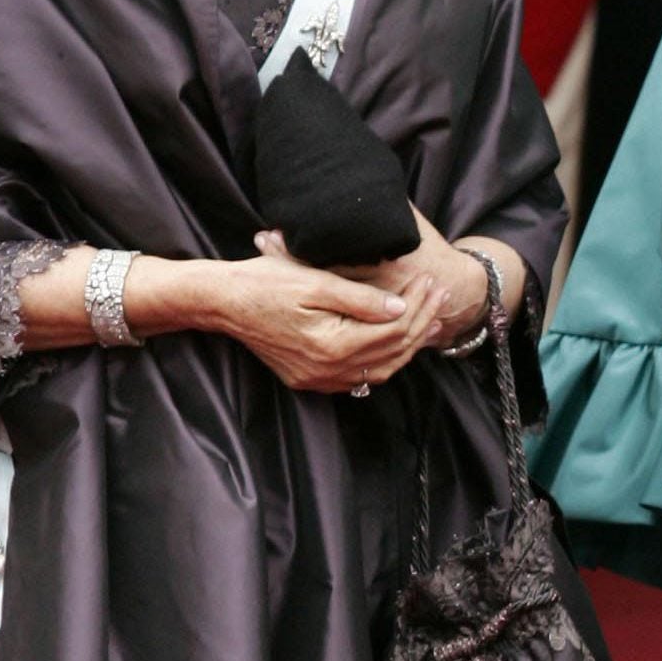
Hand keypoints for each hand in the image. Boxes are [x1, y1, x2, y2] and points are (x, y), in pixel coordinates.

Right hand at [243, 220, 487, 388]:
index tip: (432, 282)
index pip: (392, 329)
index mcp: (332, 345)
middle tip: (439, 298)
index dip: (418, 306)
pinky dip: (381, 360)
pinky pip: (357, 377)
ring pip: (378, 370)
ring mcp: (317, 379)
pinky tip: (392, 342)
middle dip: (419, 324)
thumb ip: (359, 298)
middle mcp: (327, 371)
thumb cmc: (264, 282)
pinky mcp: (308, 379)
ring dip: (405, 345)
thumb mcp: (314, 281)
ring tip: (427, 320)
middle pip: (390, 352)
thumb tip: (399, 307)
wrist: (222, 302)